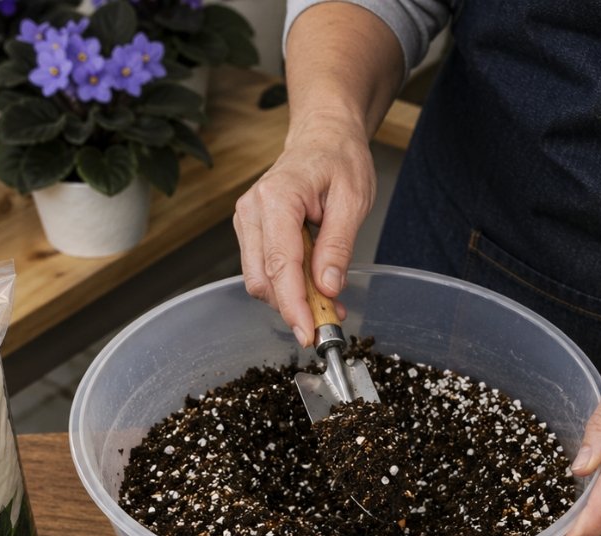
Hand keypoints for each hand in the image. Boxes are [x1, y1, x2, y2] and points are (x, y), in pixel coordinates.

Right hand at [233, 113, 375, 346]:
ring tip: (329, 301)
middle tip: (331, 319)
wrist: (324, 137)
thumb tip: (327, 288)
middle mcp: (252, 211)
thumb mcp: (353, 200)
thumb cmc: (340, 160)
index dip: (293, 306)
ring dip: (292, 300)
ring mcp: (247, 222)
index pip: (280, 265)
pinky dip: (288, 288)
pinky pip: (264, 272)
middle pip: (262, 280)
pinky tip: (314, 286)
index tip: (309, 333)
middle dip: (293, 307)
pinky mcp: (251, 233)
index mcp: (277, 198)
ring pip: (260, 281)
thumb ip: (338, 246)